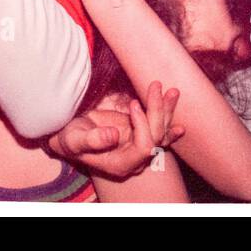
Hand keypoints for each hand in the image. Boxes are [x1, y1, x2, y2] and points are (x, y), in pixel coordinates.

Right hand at [48, 82, 183, 179]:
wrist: (69, 136)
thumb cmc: (69, 139)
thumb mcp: (74, 139)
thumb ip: (92, 140)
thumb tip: (113, 135)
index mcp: (121, 163)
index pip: (144, 147)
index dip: (143, 125)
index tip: (131, 103)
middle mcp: (135, 159)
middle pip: (157, 138)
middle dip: (158, 111)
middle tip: (155, 86)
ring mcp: (139, 147)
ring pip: (161, 133)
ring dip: (167, 112)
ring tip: (172, 91)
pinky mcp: (139, 135)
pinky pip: (160, 133)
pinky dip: (169, 125)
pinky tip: (181, 126)